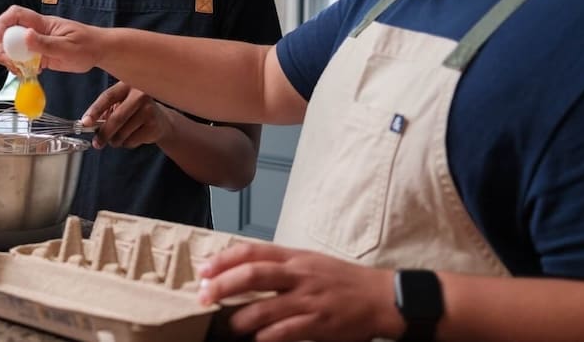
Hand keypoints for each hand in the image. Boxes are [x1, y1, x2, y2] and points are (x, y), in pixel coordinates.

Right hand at [0, 5, 100, 73]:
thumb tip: (25, 35)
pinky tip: (29, 73)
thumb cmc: (87, 45)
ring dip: (10, 59)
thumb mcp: (68, 46)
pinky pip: (22, 59)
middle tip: (10, 63)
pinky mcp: (39, 55)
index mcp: (43, 23)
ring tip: (20, 70)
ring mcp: (36, 43)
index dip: (2, 24)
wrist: (98, 52)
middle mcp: (36, 31)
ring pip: (12, 47)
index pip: (16, 15)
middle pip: (8, 33)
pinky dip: (20, 67)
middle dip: (2, 47)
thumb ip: (46, 43)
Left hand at [81, 82, 173, 148]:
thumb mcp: (119, 105)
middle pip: (116, 118)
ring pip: (122, 133)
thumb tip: (88, 124)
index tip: (85, 122)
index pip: (108, 97)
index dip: (95, 110)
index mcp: (126, 85)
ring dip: (116, 140)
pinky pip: (131, 141)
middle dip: (103, 133)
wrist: (160, 120)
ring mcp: (148, 109)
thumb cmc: (134, 111)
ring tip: (121, 135)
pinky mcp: (153, 124)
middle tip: (97, 143)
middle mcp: (140, 94)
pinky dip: (127, 143)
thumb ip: (104, 112)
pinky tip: (134, 136)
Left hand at [196, 241, 394, 341]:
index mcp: (294, 257)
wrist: (380, 297)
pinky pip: (286, 331)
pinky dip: (267, 336)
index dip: (225, 259)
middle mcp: (298, 274)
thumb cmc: (341, 280)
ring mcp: (308, 299)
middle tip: (204, 296)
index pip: (252, 251)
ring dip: (240, 317)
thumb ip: (280, 265)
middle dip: (223, 284)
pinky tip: (257, 340)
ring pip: (265, 306)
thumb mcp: (310, 262)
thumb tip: (244, 270)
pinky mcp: (318, 323)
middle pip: (253, 274)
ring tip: (228, 325)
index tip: (204, 269)